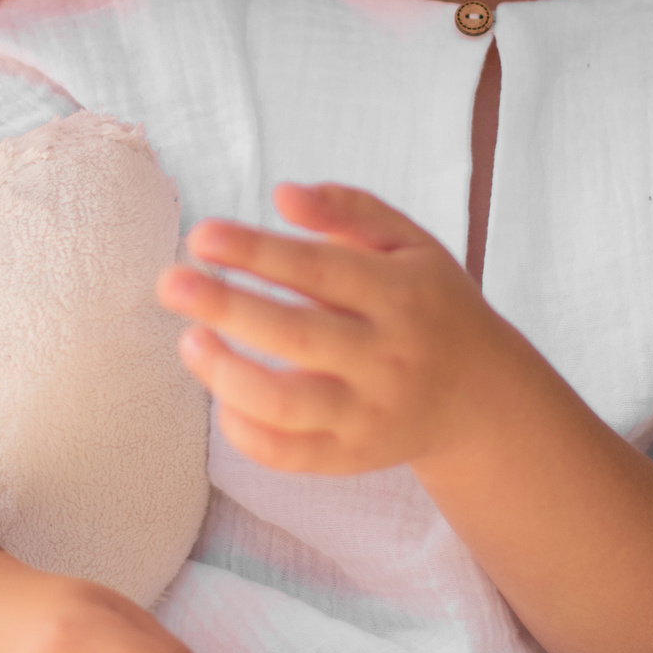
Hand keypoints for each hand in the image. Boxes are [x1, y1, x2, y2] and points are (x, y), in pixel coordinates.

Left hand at [158, 181, 527, 474]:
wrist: (483, 396)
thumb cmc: (430, 304)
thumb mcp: (410, 244)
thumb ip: (349, 210)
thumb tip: (283, 195)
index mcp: (402, 295)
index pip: (320, 269)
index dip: (257, 251)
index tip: (201, 235)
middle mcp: (388, 357)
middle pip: (296, 334)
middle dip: (225, 307)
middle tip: (170, 283)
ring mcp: (370, 414)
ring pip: (286, 404)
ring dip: (226, 373)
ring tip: (189, 342)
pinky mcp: (353, 457)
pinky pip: (288, 454)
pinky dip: (243, 431)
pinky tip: (220, 395)